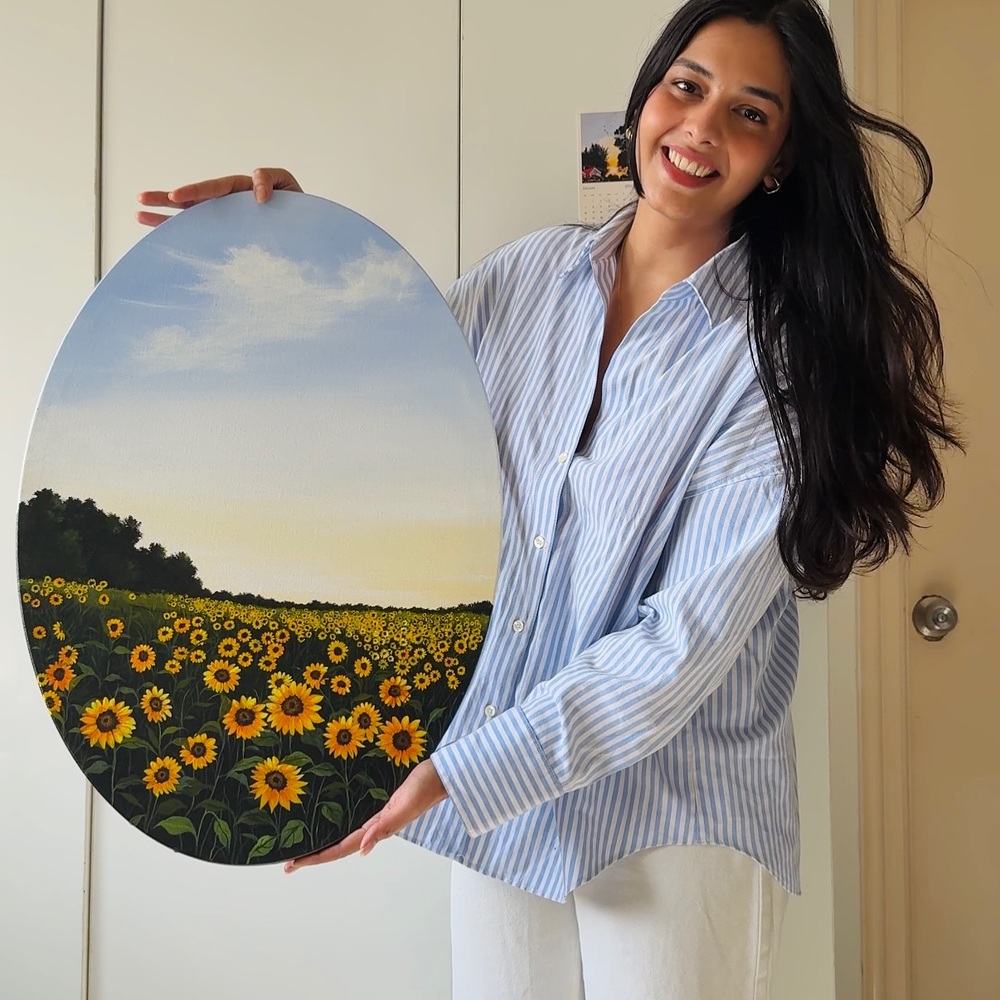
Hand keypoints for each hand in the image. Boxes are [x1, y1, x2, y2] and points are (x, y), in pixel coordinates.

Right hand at [136, 167, 301, 226]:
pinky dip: (184, 238)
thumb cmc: (300, 210)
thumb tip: (257, 195)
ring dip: (165, 218)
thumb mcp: (289, 187)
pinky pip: (203, 237)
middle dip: (166, 199)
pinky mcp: (229, 239)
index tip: (177, 196)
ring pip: (191, 217)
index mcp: (241, 190)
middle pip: (193, 200)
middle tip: (141, 200)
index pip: (215, 188)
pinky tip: (164, 241)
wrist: (308, 235)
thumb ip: (271, 179)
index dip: (195, 191)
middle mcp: (229, 205)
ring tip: (139, 215)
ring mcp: (227, 222)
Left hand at [283, 758, 446, 871]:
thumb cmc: (425, 786)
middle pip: (338, 846)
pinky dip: (337, 826)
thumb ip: (385, 827)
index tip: (293, 865)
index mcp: (378, 828)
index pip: (341, 849)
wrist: (441, 772)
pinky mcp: (380, 803)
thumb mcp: (405, 806)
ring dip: (324, 844)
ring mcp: (377, 815)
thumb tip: (361, 851)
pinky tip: (331, 822)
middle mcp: (375, 825)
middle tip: (289, 862)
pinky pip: (353, 820)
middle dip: (314, 855)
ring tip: (304, 846)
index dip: (317, 858)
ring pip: (344, 835)